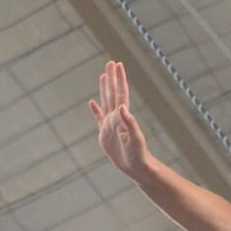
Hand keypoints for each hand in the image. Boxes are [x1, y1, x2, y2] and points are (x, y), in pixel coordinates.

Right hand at [88, 61, 149, 176]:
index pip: (121, 93)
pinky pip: (98, 118)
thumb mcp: (135, 139)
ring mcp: (110, 125)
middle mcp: (117, 118)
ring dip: (105, 89)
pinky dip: (95, 110)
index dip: (119, 79)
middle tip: (110, 63)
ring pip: (106, 102)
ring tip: (103, 76)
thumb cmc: (139, 154)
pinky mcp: (105, 134)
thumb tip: (123, 106)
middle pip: (113, 93)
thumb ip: (129, 123)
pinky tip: (92, 103)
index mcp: (124, 117)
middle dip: (112, 78)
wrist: (136, 168)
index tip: (117, 65)